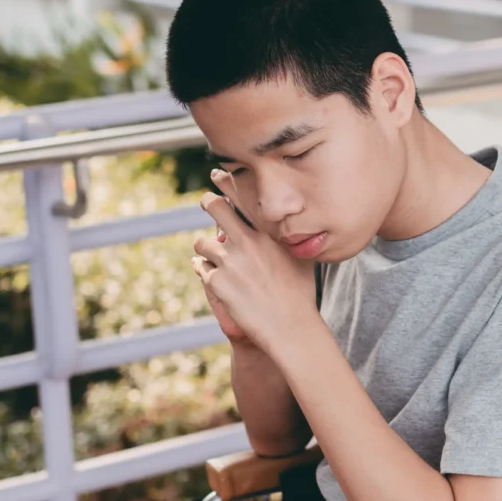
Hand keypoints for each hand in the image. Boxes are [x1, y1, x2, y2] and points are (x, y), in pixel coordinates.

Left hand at [191, 170, 317, 356]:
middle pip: (214, 207)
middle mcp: (247, 241)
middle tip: (206, 201)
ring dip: (205, 247)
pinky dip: (205, 271)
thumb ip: (288, 238)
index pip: (243, 196)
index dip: (228, 180)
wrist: (290, 327)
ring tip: (212, 254)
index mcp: (268, 232)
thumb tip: (286, 224)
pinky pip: (201, 268)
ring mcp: (230, 261)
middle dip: (207, 202)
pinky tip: (214, 278)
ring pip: (201, 242)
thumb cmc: (299, 294)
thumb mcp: (300, 258)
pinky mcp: (217, 282)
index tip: (219, 173)